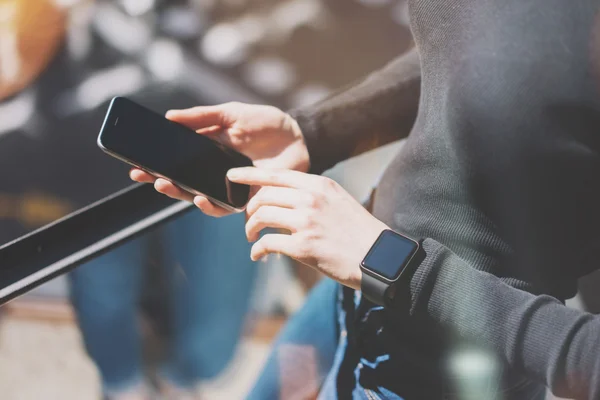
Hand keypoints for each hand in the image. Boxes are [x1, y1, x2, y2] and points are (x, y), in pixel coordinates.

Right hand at [130, 102, 309, 216]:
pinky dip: (208, 205)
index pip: (176, 161)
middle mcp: (214, 172)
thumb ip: (202, 116)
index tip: (135, 164)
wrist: (298, 137)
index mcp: (207, 151)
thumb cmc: (265, 123)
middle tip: (142, 175)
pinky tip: (197, 197)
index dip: (156, 164)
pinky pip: (221, 207)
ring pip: (196, 197)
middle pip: (180, 181)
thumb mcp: (231, 113)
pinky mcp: (243, 200)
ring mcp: (227, 187)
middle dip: (158, 180)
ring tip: (164, 183)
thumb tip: (168, 116)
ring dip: (178, 193)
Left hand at [227, 167, 387, 289]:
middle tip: (249, 223)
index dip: (249, 174)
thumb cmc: (359, 231)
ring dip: (251, 229)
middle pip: (263, 197)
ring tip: (253, 238)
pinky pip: (267, 244)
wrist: (378, 257)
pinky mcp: (303, 247)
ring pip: (261, 217)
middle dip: (249, 210)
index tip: (231, 176)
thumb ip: (314, 194)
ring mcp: (306, 222)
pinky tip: (259, 256)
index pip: (276, 174)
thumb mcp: (338, 200)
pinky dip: (258, 250)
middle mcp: (310, 199)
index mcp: (318, 185)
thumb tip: (287, 198)